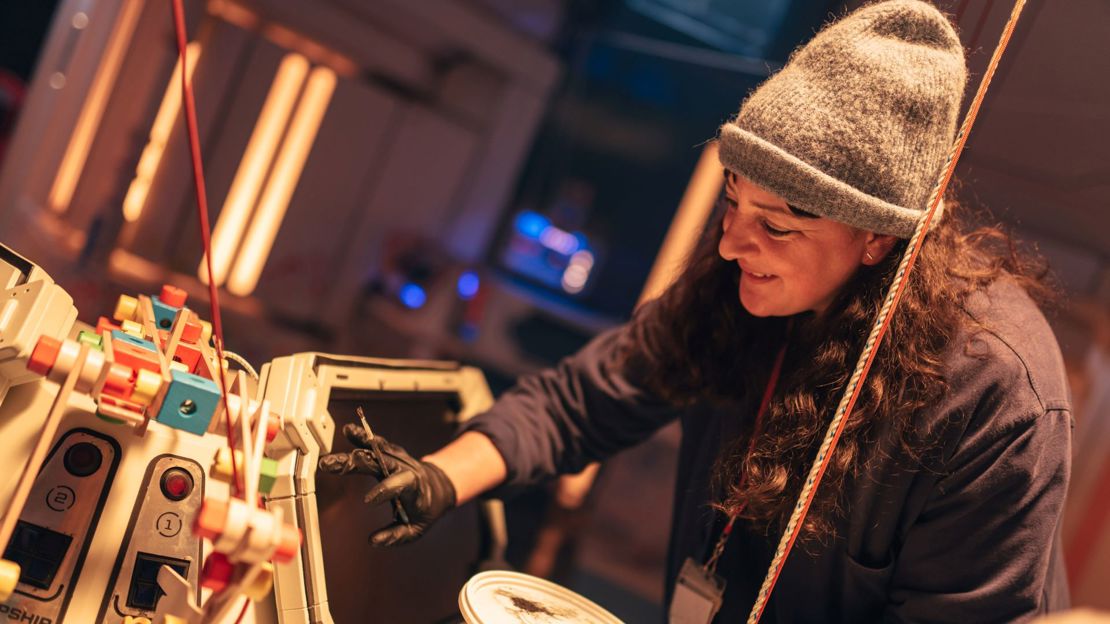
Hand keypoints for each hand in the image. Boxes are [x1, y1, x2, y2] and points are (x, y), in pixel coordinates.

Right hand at [318, 424, 456, 545]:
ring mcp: (398, 459)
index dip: (385, 491)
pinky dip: (364, 437)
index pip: (400, 485)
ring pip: (377, 449)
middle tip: (331, 464)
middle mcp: (406, 469)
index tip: (368, 502)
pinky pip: (377, 443)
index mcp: (414, 488)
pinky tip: (350, 430)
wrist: (437, 487)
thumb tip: (375, 541)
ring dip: (358, 445)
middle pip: (380, 462)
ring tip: (342, 438)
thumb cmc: (425, 510)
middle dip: (356, 462)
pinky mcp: (391, 453)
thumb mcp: (416, 529)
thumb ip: (396, 536)